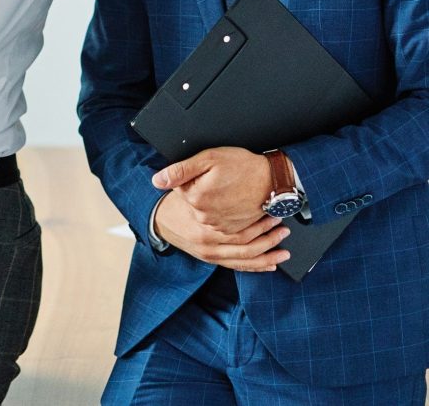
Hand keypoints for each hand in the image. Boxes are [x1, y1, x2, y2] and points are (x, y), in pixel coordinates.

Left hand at [152, 146, 272, 233]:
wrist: (273, 180)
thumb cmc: (243, 166)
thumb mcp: (208, 159)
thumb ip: (179, 170)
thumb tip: (157, 180)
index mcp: (196, 198)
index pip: (180, 188)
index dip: (191, 177)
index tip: (206, 173)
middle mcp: (205, 217)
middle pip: (191, 201)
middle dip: (200, 189)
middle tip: (219, 180)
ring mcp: (219, 226)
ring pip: (204, 212)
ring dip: (210, 202)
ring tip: (227, 190)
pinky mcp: (232, 230)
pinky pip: (218, 221)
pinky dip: (222, 212)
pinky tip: (231, 202)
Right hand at [154, 188, 291, 271]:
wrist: (157, 219)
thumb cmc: (174, 203)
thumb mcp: (180, 186)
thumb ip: (185, 175)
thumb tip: (204, 174)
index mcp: (204, 229)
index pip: (239, 229)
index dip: (259, 222)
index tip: (273, 212)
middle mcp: (208, 245)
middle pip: (246, 246)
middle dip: (268, 238)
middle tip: (283, 227)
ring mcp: (210, 254)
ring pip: (244, 260)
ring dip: (266, 255)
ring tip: (283, 248)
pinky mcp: (211, 259)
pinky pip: (237, 266)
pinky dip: (255, 267)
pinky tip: (270, 264)